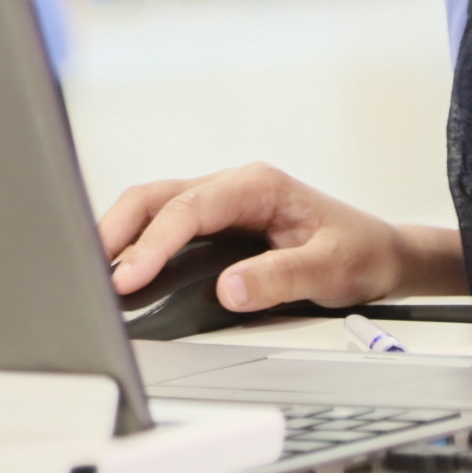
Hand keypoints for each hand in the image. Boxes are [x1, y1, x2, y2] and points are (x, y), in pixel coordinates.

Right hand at [98, 163, 457, 311]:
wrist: (380, 251)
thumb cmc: (359, 251)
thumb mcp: (330, 269)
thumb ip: (281, 278)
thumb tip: (229, 288)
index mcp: (258, 185)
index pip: (190, 208)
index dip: (153, 243)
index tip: (129, 277)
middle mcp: (233, 185)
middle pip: (157, 196)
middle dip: (118, 229)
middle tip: (92, 273)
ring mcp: (221, 200)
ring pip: (154, 205)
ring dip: (121, 233)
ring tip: (92, 271)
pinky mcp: (215, 221)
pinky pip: (165, 222)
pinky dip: (136, 241)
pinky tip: (120, 267)